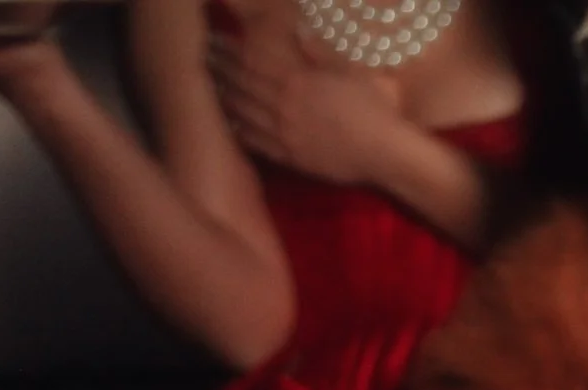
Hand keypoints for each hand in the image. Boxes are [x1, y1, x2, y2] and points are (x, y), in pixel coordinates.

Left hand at [209, 23, 401, 183]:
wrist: (385, 154)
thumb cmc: (375, 110)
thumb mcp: (353, 71)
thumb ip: (322, 53)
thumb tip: (301, 33)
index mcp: (296, 80)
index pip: (252, 61)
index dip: (229, 50)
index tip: (212, 41)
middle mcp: (282, 106)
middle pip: (241, 85)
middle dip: (219, 70)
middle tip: (202, 60)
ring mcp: (284, 134)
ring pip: (243, 112)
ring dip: (224, 98)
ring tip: (209, 87)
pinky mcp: (291, 157)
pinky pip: (257, 142)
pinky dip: (240, 131)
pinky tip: (230, 124)